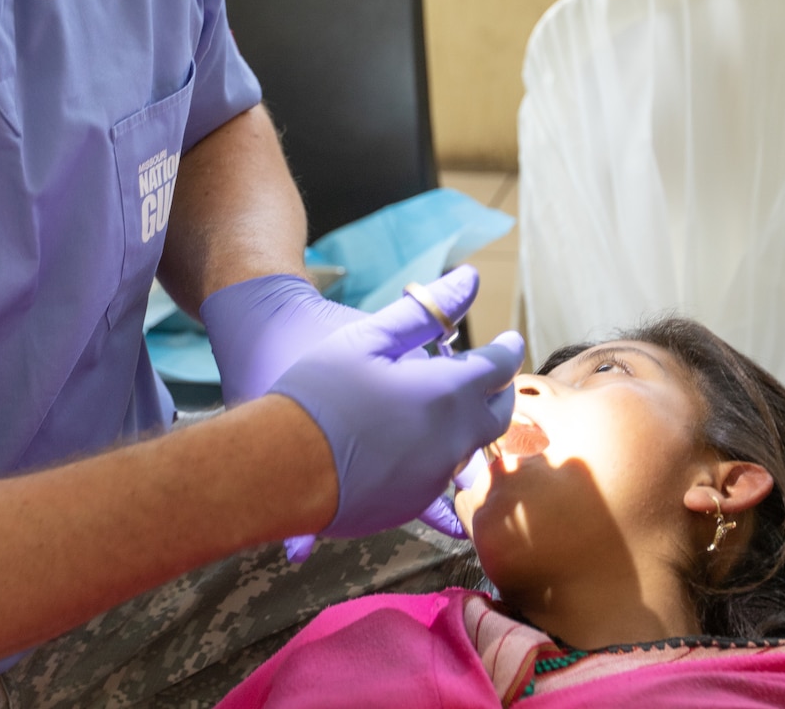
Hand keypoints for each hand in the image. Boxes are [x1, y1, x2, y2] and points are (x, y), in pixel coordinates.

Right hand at [206, 270, 487, 560]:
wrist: (276, 464)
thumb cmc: (318, 391)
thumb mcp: (368, 336)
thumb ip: (426, 310)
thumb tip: (471, 278)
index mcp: (447, 392)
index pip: (498, 367)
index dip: (506, 349)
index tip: (508, 340)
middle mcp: (452, 441)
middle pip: (498, 414)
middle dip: (497, 391)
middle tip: (486, 376)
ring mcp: (434, 478)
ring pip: (472, 450)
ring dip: (469, 426)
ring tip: (447, 409)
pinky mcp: (411, 506)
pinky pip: (441, 481)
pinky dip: (439, 458)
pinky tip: (414, 446)